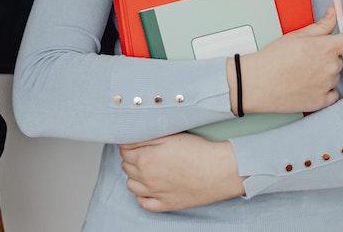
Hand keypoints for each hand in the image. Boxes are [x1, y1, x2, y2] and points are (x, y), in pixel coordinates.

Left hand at [118, 133, 242, 211]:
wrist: (219, 170)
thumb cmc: (197, 151)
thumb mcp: (168, 137)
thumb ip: (144, 138)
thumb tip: (127, 140)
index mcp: (145, 158)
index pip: (124, 151)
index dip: (129, 145)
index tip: (135, 143)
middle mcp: (146, 177)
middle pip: (126, 167)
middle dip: (132, 159)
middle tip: (144, 153)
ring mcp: (155, 193)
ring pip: (131, 185)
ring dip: (135, 176)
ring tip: (147, 169)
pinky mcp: (166, 204)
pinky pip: (143, 203)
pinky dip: (143, 196)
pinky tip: (150, 188)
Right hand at [236, 7, 342, 114]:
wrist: (257, 83)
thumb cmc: (273, 59)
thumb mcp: (296, 36)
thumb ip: (321, 25)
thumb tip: (333, 14)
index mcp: (326, 48)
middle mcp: (331, 68)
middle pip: (342, 59)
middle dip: (329, 57)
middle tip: (308, 58)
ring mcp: (327, 86)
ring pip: (335, 76)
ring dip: (324, 74)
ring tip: (302, 72)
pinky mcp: (322, 102)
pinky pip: (332, 94)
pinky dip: (323, 90)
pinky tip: (306, 85)